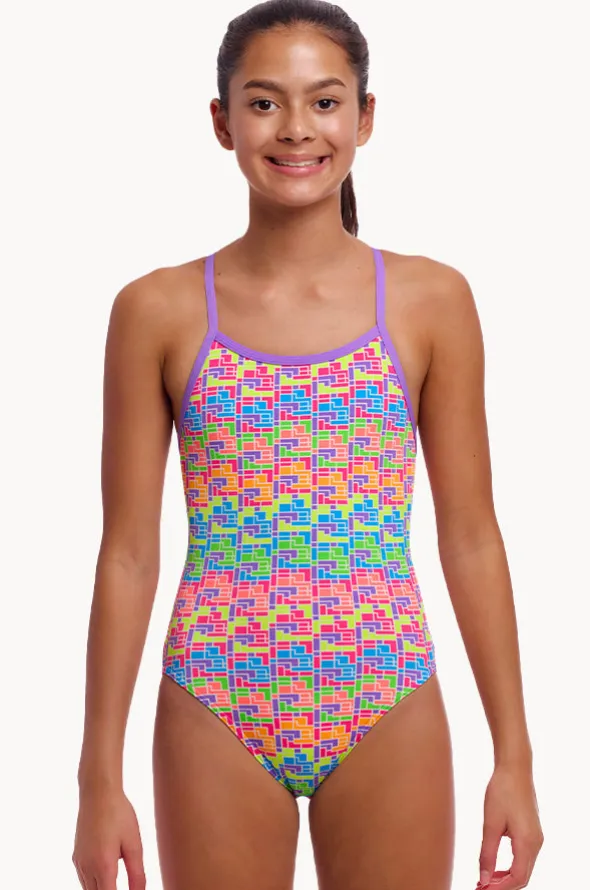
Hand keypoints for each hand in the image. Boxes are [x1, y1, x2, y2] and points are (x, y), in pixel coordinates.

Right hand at [72, 784, 145, 889]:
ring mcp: (79, 863)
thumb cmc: (118, 814)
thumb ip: (137, 874)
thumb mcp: (134, 843)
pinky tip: (107, 874)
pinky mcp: (76, 857)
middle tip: (127, 886)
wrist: (98, 792)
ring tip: (117, 881)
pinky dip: (95, 884)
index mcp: (103, 866)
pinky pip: (84, 880)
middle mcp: (87, 868)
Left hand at [476, 762, 543, 888]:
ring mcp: (536, 838)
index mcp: (527, 842)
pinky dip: (511, 866)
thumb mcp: (490, 823)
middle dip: (502, 886)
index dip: (500, 888)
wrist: (515, 768)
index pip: (517, 878)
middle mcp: (536, 843)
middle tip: (481, 887)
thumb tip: (484, 879)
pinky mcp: (533, 832)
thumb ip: (487, 854)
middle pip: (522, 877)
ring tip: (485, 879)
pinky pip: (524, 858)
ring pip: (524, 868)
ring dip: (506, 878)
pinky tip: (495, 866)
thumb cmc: (502, 791)